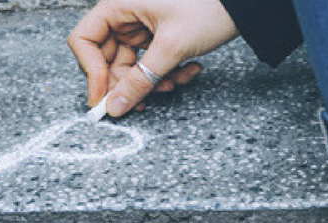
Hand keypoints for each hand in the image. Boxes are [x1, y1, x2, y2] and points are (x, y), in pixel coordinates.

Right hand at [67, 0, 238, 116]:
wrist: (244, 5)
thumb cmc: (209, 8)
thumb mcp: (172, 48)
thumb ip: (141, 80)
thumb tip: (115, 107)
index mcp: (119, 5)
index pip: (84, 40)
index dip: (89, 71)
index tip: (102, 99)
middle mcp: (126, 15)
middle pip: (108, 59)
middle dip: (127, 84)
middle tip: (141, 104)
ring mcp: (143, 27)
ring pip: (133, 67)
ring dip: (153, 82)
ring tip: (176, 83)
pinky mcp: (159, 37)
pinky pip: (152, 64)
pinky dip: (168, 73)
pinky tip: (190, 71)